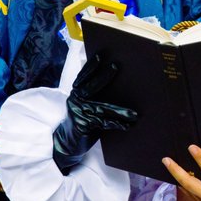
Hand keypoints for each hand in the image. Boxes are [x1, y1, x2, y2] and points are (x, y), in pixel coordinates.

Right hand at [53, 54, 136, 173]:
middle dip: (104, 76)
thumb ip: (94, 96)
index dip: (90, 66)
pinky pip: (103, 123)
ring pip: (102, 108)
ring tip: (134, 113)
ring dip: (120, 111)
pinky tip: (128, 125)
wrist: (67, 144)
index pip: (83, 77)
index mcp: (76, 93)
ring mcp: (78, 112)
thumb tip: (118, 86)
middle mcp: (75, 100)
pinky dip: (117, 124)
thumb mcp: (85, 107)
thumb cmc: (82, 122)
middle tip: (115, 66)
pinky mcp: (82, 125)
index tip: (100, 56)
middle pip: (91, 86)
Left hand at [163, 145, 200, 200]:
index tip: (191, 147)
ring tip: (169, 166)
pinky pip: (192, 197)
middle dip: (176, 170)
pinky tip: (181, 180)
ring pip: (187, 190)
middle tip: (166, 160)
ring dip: (178, 178)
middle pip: (189, 183)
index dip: (200, 157)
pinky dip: (186, 188)